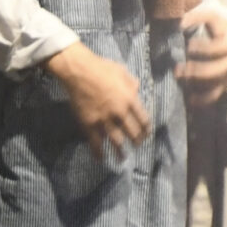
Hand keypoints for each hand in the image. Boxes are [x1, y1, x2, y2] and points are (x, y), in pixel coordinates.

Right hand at [46, 42, 150, 161]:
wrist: (79, 72)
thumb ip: (132, 83)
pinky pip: (95, 142)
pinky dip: (98, 152)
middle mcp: (120, 113)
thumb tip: (137, 90)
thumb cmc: (102, 68)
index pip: (144, 120)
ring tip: (122, 158)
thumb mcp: (122, 72)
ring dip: (121, 152)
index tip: (146, 134)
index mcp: (130, 100)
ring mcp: (104, 120)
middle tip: (137, 145)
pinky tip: (100, 159)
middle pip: (133, 133)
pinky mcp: (89, 124)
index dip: (146, 129)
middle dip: (137, 141)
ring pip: (117, 141)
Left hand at [176, 3, 226, 105]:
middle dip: (198, 71)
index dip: (203, 48)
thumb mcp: (212, 15)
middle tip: (178, 69)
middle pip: (218, 70)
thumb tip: (179, 23)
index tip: (189, 45)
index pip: (218, 48)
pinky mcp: (224, 80)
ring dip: (197, 83)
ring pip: (216, 83)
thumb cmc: (221, 24)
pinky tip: (190, 100)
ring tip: (179, 78)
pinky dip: (204, 99)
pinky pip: (216, 93)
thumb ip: (197, 17)